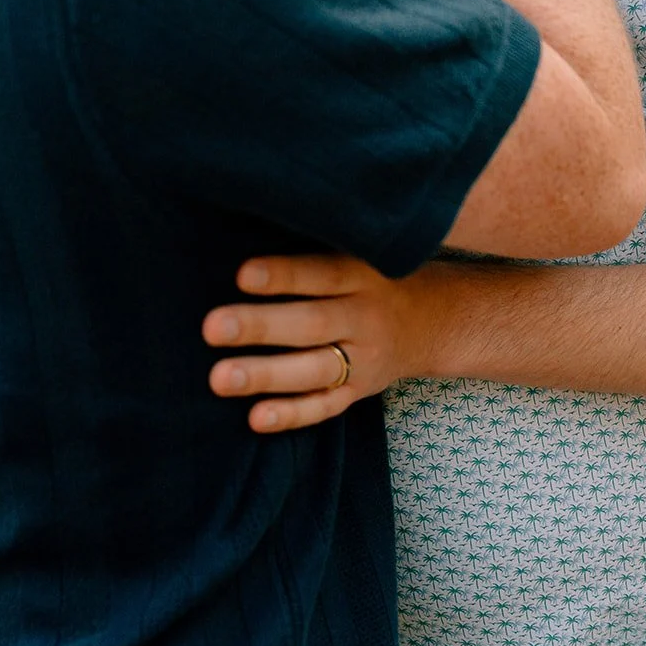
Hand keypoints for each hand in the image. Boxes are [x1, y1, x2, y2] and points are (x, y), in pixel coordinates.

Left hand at [202, 255, 455, 432]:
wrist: (433, 320)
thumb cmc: (371, 274)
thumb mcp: (358, 250)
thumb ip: (314, 245)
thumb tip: (242, 227)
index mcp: (362, 274)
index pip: (320, 274)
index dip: (283, 275)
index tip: (241, 275)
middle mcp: (365, 317)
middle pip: (311, 323)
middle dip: (261, 327)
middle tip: (212, 327)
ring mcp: (364, 359)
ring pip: (314, 369)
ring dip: (266, 375)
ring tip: (219, 378)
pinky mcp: (359, 391)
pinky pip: (325, 406)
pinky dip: (292, 414)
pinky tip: (254, 418)